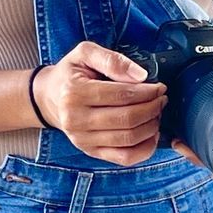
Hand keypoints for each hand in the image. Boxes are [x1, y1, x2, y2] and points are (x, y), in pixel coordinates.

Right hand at [33, 42, 167, 165]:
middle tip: (161, 99)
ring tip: (156, 112)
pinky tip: (151, 134)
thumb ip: (112, 59)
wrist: (50, 97)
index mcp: (74, 93)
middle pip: (127, 119)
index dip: (148, 92)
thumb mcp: (85, 54)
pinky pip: (125, 158)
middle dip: (152, 108)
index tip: (159, 87)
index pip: (122, 95)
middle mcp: (76, 120)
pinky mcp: (91, 152)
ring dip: (151, 126)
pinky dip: (145, 149)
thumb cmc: (70, 74)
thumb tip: (141, 75)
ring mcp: (83, 140)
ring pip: (129, 139)